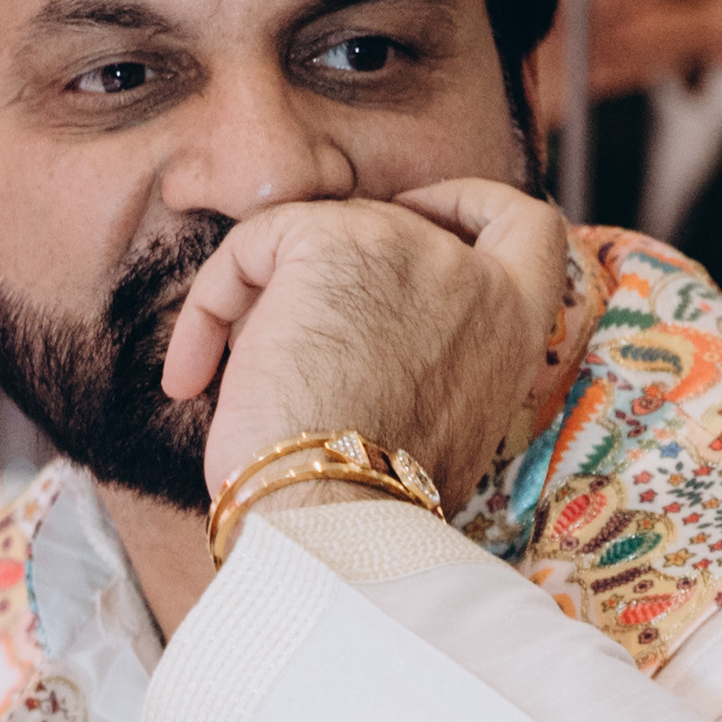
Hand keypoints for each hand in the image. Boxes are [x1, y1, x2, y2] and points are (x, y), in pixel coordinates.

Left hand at [161, 176, 570, 515]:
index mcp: (514, 329)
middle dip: (329, 277)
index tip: (418, 218)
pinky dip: (210, 306)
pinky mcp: (332, 239)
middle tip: (281, 349)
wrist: (333, 516)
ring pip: (316, 237)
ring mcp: (408, 246)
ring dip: (265, 303)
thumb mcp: (434, 427)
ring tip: (237, 383)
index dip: (470, 206)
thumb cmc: (368, 505)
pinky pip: (253, 247)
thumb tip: (349, 334)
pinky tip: (192, 378)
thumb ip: (425, 363)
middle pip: (390, 228)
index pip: (529, 230)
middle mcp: (473, 275)